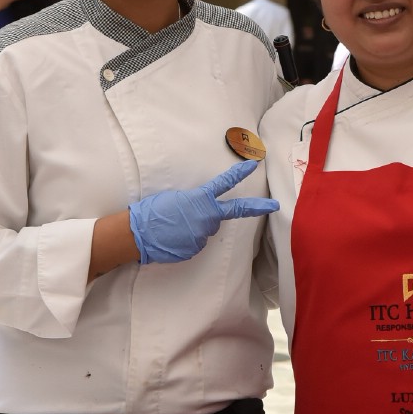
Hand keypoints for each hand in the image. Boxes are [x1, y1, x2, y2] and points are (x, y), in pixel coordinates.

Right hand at [128, 159, 277, 266]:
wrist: (138, 234)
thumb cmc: (151, 211)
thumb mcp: (175, 198)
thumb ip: (194, 202)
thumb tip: (199, 210)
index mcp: (200, 200)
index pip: (224, 184)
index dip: (240, 173)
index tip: (254, 164)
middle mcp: (207, 217)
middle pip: (230, 212)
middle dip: (256, 207)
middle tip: (275, 205)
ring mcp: (203, 235)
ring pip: (207, 229)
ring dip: (197, 226)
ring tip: (175, 226)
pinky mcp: (196, 249)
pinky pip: (196, 241)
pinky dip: (187, 239)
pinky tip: (173, 237)